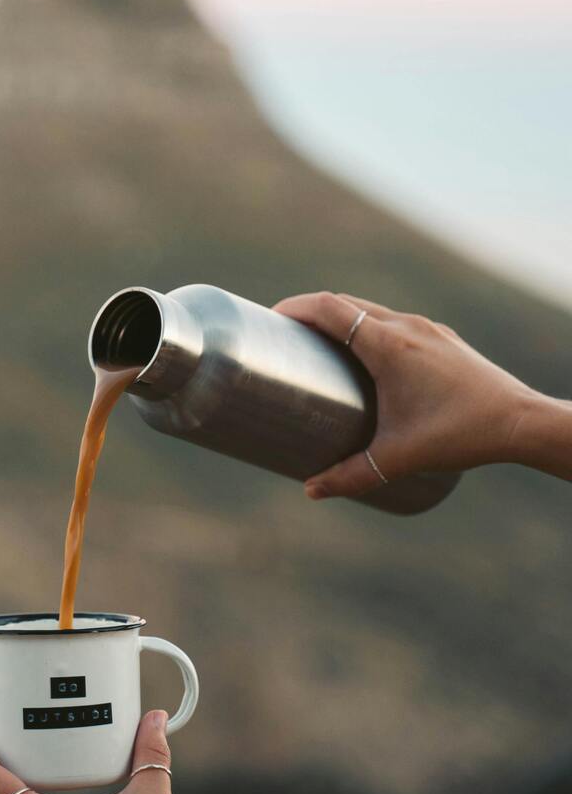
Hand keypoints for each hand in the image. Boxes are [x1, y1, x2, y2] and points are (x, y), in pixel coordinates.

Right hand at [273, 291, 544, 498]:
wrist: (522, 422)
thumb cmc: (460, 434)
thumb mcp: (398, 458)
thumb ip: (350, 476)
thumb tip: (310, 491)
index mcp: (388, 345)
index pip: (331, 308)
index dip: (296, 307)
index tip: (271, 319)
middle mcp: (405, 327)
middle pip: (345, 302)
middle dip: (309, 311)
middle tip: (283, 334)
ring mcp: (426, 329)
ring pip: (370, 308)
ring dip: (339, 317)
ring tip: (316, 342)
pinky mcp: (440, 338)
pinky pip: (391, 320)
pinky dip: (365, 325)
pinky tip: (363, 353)